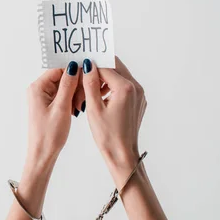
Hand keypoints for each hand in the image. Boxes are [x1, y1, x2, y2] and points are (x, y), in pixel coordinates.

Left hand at [26, 62, 79, 173]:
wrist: (42, 154)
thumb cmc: (49, 134)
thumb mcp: (61, 107)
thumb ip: (68, 85)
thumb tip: (73, 66)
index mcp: (37, 87)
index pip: (58, 69)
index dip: (74, 72)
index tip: (88, 77)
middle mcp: (38, 90)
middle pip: (62, 77)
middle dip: (75, 85)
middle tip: (83, 97)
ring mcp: (42, 98)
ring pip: (64, 87)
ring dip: (74, 94)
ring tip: (78, 107)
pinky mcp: (47, 105)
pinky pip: (62, 96)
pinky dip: (71, 100)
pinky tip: (75, 110)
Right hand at [81, 56, 146, 186]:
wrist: (122, 153)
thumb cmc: (107, 135)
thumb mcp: (93, 108)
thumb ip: (91, 84)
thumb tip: (88, 66)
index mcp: (125, 88)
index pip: (106, 66)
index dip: (92, 65)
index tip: (80, 67)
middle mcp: (136, 88)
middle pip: (116, 67)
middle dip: (99, 69)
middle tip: (84, 74)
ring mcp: (139, 94)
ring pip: (120, 76)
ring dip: (105, 78)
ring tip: (90, 89)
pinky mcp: (139, 101)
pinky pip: (124, 86)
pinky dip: (112, 87)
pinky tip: (100, 97)